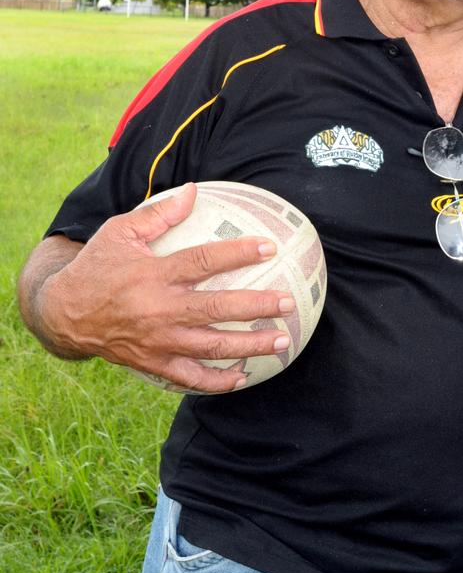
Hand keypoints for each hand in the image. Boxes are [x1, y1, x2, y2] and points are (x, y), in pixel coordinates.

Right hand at [38, 183, 294, 392]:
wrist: (65, 314)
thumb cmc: (97, 266)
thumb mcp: (120, 232)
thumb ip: (159, 214)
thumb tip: (194, 190)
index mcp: (153, 274)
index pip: (202, 262)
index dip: (237, 253)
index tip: (269, 247)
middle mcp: (158, 310)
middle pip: (215, 309)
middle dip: (255, 307)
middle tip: (288, 303)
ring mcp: (157, 341)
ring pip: (211, 347)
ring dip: (249, 347)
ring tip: (281, 341)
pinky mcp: (153, 363)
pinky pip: (190, 377)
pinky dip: (217, 382)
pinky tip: (242, 377)